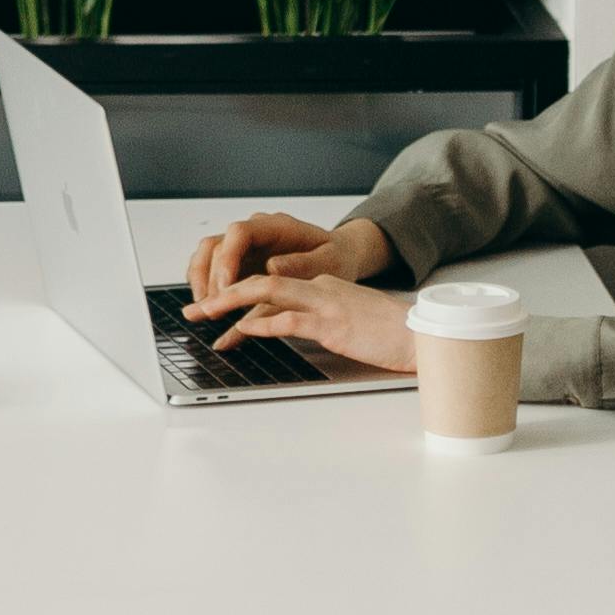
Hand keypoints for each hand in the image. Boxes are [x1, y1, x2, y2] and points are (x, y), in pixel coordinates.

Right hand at [185, 209, 387, 309]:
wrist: (338, 256)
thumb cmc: (334, 257)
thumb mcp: (329, 261)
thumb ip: (302, 263)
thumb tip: (273, 266)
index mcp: (275, 226)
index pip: (239, 232)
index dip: (228, 258)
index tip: (227, 286)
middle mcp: (254, 233)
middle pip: (216, 244)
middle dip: (208, 277)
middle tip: (210, 308)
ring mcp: (245, 248)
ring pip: (208, 255)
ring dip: (200, 281)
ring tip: (202, 310)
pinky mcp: (241, 265)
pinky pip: (212, 270)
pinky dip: (204, 286)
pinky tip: (204, 307)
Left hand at [202, 273, 417, 379]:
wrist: (418, 332)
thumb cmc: (387, 331)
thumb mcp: (348, 317)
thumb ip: (320, 316)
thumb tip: (290, 325)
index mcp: (320, 284)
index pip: (270, 283)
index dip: (237, 292)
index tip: (214, 306)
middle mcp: (317, 287)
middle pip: (259, 282)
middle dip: (222, 294)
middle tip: (195, 309)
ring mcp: (324, 303)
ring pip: (267, 294)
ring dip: (231, 304)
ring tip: (206, 314)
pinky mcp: (331, 324)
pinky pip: (289, 319)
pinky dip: (263, 323)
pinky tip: (244, 329)